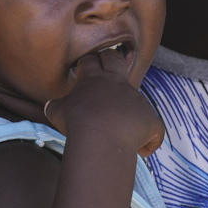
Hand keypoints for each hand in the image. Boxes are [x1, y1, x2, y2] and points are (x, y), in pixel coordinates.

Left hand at [44, 47, 164, 157]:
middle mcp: (96, 82)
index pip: (113, 58)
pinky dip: (58, 114)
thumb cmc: (131, 130)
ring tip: (82, 100)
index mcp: (117, 81)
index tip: (115, 71)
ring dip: (75, 85)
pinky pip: (54, 107)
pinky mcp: (63, 108)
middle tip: (96, 78)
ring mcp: (77, 93)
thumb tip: (146, 148)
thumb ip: (152, 133)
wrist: (105, 138)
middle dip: (91, 64)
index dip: (112, 61)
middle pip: (89, 59)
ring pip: (71, 78)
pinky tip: (64, 123)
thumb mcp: (153, 129)